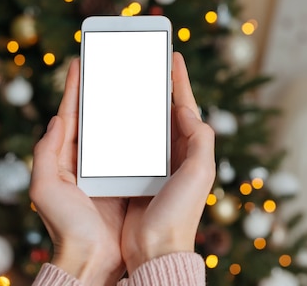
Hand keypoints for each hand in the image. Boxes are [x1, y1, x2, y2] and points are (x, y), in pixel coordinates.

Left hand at [30, 59, 126, 285]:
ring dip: (126, 106)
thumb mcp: (45, 188)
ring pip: (120, 128)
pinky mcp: (132, 178)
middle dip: (102, 90)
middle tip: (111, 65)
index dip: (74, 87)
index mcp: (67, 158)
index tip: (79, 62)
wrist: (95, 261)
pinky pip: (138, 146)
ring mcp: (112, 168)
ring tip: (133, 81)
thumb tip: (56, 119)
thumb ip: (45, 152)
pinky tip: (152, 115)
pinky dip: (143, 129)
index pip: (70, 114)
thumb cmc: (68, 228)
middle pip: (97, 117)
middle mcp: (90, 159)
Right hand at [121, 52, 215, 273]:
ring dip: (132, 102)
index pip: (185, 106)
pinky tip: (106, 112)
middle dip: (153, 86)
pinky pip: (122, 141)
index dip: (179, 81)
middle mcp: (171, 153)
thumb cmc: (179, 213)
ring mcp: (149, 163)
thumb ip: (200, 137)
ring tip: (122, 78)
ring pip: (140, 123)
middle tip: (143, 61)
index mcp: (190, 149)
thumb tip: (186, 108)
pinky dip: (116, 125)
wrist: (154, 250)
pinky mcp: (128, 173)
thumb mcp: (200, 173)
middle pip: (162, 111)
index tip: (173, 56)